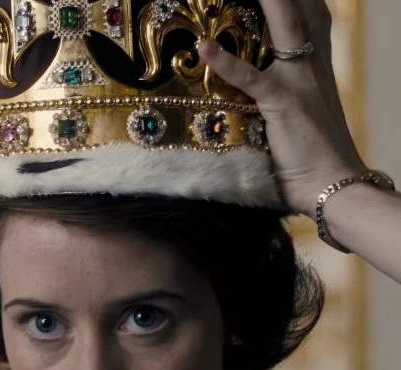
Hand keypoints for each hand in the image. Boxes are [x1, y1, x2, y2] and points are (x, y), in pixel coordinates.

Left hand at [197, 0, 365, 217]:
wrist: (332, 184)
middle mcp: (313, 65)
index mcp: (318, 67)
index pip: (311, 17)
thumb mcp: (301, 117)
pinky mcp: (284, 102)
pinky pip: (251, 77)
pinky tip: (205, 48)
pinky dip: (226, 62)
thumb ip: (281, 99)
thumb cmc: (314, 158)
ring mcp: (299, 81)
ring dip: (271, 1)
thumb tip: (252, 101)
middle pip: (303, 10)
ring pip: (286, 25)